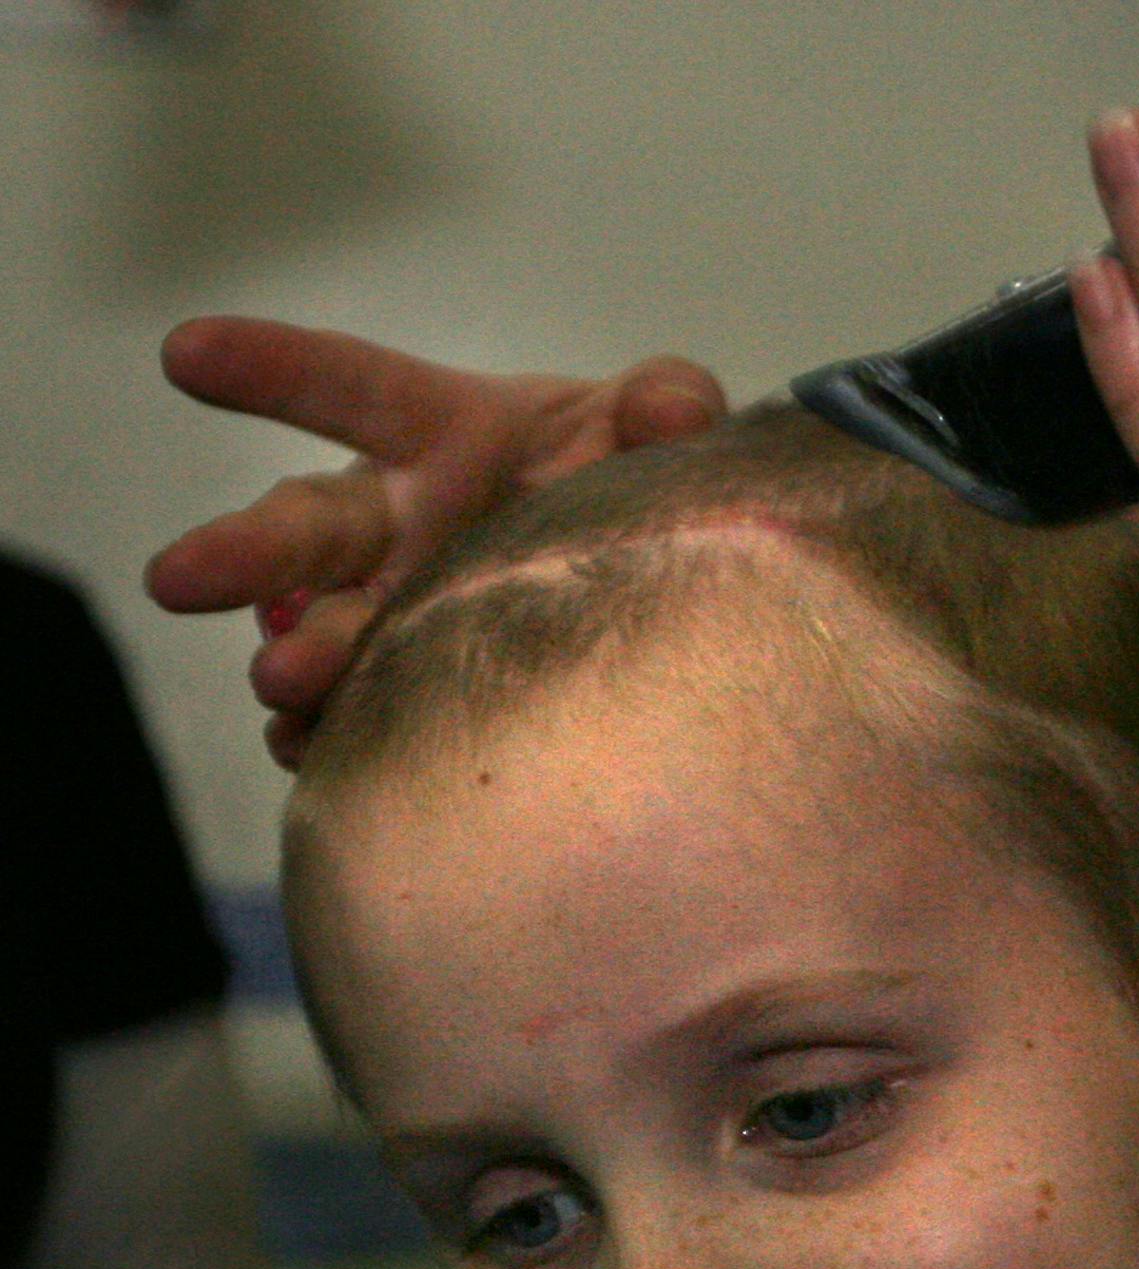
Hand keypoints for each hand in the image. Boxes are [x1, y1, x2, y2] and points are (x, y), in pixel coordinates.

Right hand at [147, 319, 726, 765]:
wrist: (667, 572)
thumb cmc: (632, 469)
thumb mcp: (657, 418)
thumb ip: (665, 401)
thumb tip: (672, 412)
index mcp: (443, 432)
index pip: (350, 387)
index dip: (274, 369)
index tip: (186, 354)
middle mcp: (401, 522)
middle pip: (309, 528)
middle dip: (243, 552)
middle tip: (176, 580)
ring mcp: (401, 610)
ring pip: (326, 633)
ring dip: (301, 659)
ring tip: (280, 687)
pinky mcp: (421, 685)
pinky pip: (364, 716)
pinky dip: (340, 736)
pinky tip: (317, 755)